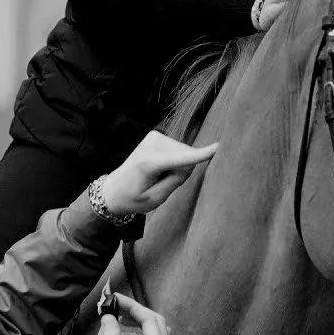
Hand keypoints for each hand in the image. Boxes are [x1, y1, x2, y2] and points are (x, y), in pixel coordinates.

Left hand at [98, 132, 217, 216]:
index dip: (201, 155)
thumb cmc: (134, 199)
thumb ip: (176, 181)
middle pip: (186, 159)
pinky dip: (173, 161)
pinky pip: (179, 151)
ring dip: (175, 167)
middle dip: (180, 173)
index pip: (181, 159)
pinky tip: (156, 168)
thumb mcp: (155, 200)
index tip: (219, 147)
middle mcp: (151, 145)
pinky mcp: (157, 135)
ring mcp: (154, 137)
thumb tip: (192, 160)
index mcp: (149, 163)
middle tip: (158, 183)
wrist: (114, 189)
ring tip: (155, 176)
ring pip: (184, 154)